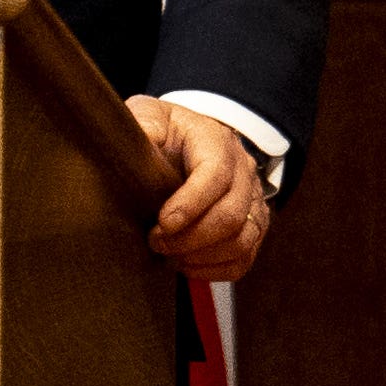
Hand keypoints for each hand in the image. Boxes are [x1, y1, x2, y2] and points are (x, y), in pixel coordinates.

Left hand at [125, 96, 274, 283]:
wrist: (190, 142)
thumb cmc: (166, 133)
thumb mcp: (150, 116)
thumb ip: (142, 125)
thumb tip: (133, 141)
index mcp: (217, 141)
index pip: (216, 174)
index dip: (190, 204)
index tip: (162, 223)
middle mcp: (243, 171)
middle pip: (231, 214)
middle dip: (190, 237)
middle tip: (156, 242)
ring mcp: (252, 201)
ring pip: (241, 241)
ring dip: (201, 256)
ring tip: (169, 255)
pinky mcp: (252, 226)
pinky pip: (243, 259)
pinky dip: (214, 270)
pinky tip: (185, 264)